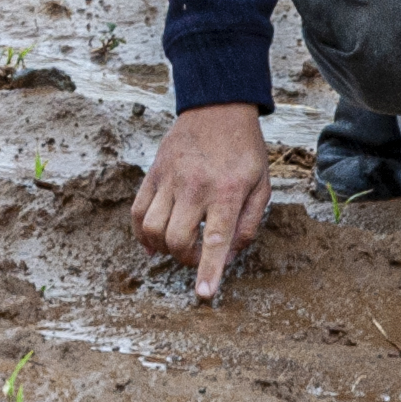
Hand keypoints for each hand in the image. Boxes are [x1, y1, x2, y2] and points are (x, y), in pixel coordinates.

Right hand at [131, 103, 272, 298]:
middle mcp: (195, 186)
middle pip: (176, 239)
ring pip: (152, 228)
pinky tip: (152, 242)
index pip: (215, 239)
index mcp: (227, 191)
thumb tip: (229, 257)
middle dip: (186, 259)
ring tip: (176, 246)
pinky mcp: (154, 173)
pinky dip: (141, 233)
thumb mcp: (262, 185)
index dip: (208, 270)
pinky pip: (138, 211)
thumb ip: (248, 224)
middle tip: (197, 256)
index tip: (204, 294)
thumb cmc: (245, 150)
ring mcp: (170, 179)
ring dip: (163, 248)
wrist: (218, 107)